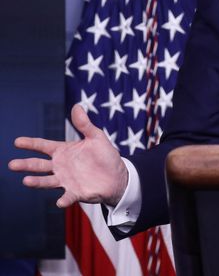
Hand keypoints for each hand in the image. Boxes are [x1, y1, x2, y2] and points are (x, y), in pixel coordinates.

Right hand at [8, 104, 128, 207]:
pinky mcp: (75, 192)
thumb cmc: (105, 155)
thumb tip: (77, 105)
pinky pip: (67, 197)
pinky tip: (60, 202)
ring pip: (47, 181)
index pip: (43, 146)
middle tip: (12, 164)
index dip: (30, 144)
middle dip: (25, 164)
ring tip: (26, 181)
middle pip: (39, 165)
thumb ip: (84, 124)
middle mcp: (60, 166)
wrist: (117, 176)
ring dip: (37, 182)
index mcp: (63, 151)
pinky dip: (63, 200)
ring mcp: (65, 180)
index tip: (17, 142)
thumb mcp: (96, 137)